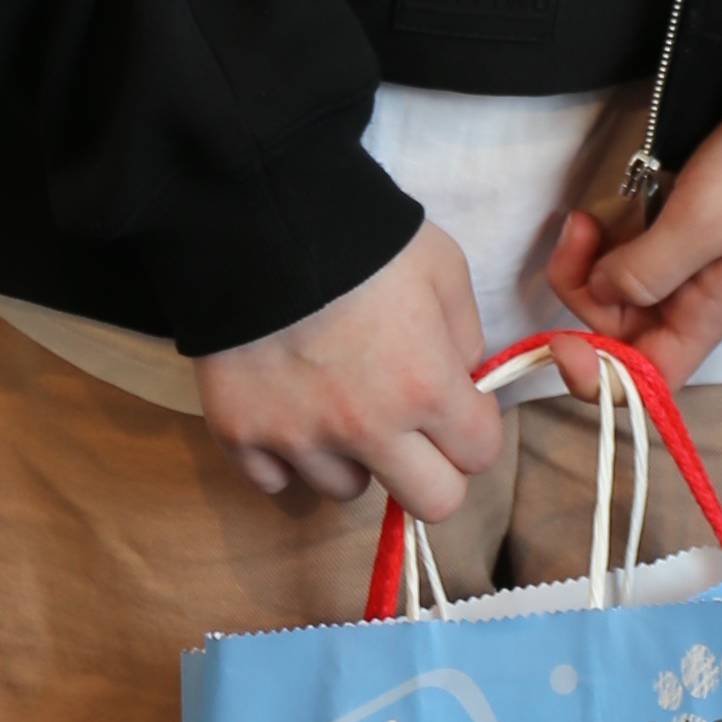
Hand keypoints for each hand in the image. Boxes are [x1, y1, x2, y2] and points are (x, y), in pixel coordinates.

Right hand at [194, 224, 501, 513]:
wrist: (261, 218)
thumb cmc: (363, 237)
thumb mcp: (442, 266)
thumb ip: (463, 333)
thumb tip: (460, 379)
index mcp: (424, 386)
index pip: (480, 455)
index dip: (474, 428)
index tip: (459, 406)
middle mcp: (366, 429)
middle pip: (431, 503)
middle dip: (432, 469)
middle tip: (412, 430)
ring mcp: (299, 439)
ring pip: (347, 491)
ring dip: (353, 458)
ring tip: (338, 401)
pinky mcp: (241, 436)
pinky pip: (275, 481)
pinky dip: (286, 455)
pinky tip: (289, 409)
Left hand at [547, 92, 721, 395]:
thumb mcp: (702, 222)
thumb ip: (645, 272)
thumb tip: (602, 296)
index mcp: (707, 315)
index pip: (646, 382)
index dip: (597, 375)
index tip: (560, 337)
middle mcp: (699, 298)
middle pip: (623, 329)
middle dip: (584, 291)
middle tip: (577, 231)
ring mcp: (697, 260)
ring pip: (626, 287)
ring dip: (593, 260)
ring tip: (586, 216)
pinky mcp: (693, 223)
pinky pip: (641, 249)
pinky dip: (613, 237)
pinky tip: (608, 207)